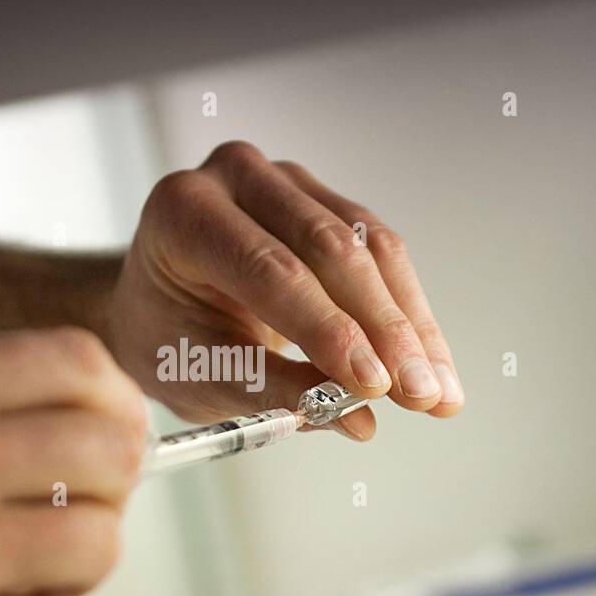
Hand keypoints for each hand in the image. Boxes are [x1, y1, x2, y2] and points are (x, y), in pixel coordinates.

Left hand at [109, 141, 463, 437]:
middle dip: (383, 329)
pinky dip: (409, 313)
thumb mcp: (200, 373)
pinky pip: (382, 252)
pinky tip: (431, 364)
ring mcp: (285, 180)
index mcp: (182, 213)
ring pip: (370, 246)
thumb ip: (273, 392)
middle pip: (329, 249)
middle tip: (420, 395)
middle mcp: (235, 176)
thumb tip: (356, 418)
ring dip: (410, 325)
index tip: (373, 384)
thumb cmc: (166, 337)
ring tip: (438, 393)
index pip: (270, 270)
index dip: (328, 328)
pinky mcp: (324, 197)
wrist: (157, 303)